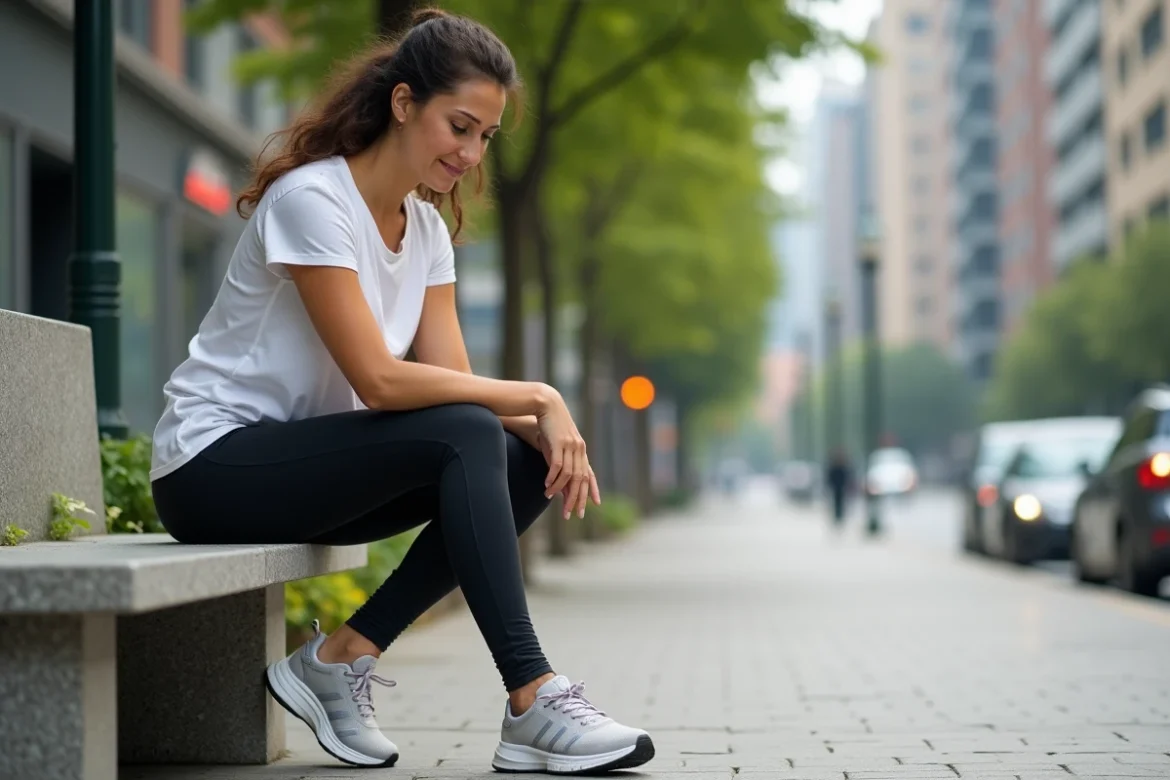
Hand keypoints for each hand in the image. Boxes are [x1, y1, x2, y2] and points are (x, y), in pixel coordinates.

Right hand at [535, 389, 601, 519]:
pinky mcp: (559, 442)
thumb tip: (560, 483)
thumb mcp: (558, 446)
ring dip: (559, 489)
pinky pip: (557, 465)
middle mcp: (579, 449)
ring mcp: (570, 446)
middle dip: (576, 499)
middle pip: (581, 479)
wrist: (547, 404)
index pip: (590, 474)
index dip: (593, 490)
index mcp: (581, 450)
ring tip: (549, 498)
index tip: (594, 506)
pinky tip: (546, 485)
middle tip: (570, 514)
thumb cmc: (551, 426)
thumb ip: (562, 463)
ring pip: (569, 475)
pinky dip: (552, 478)